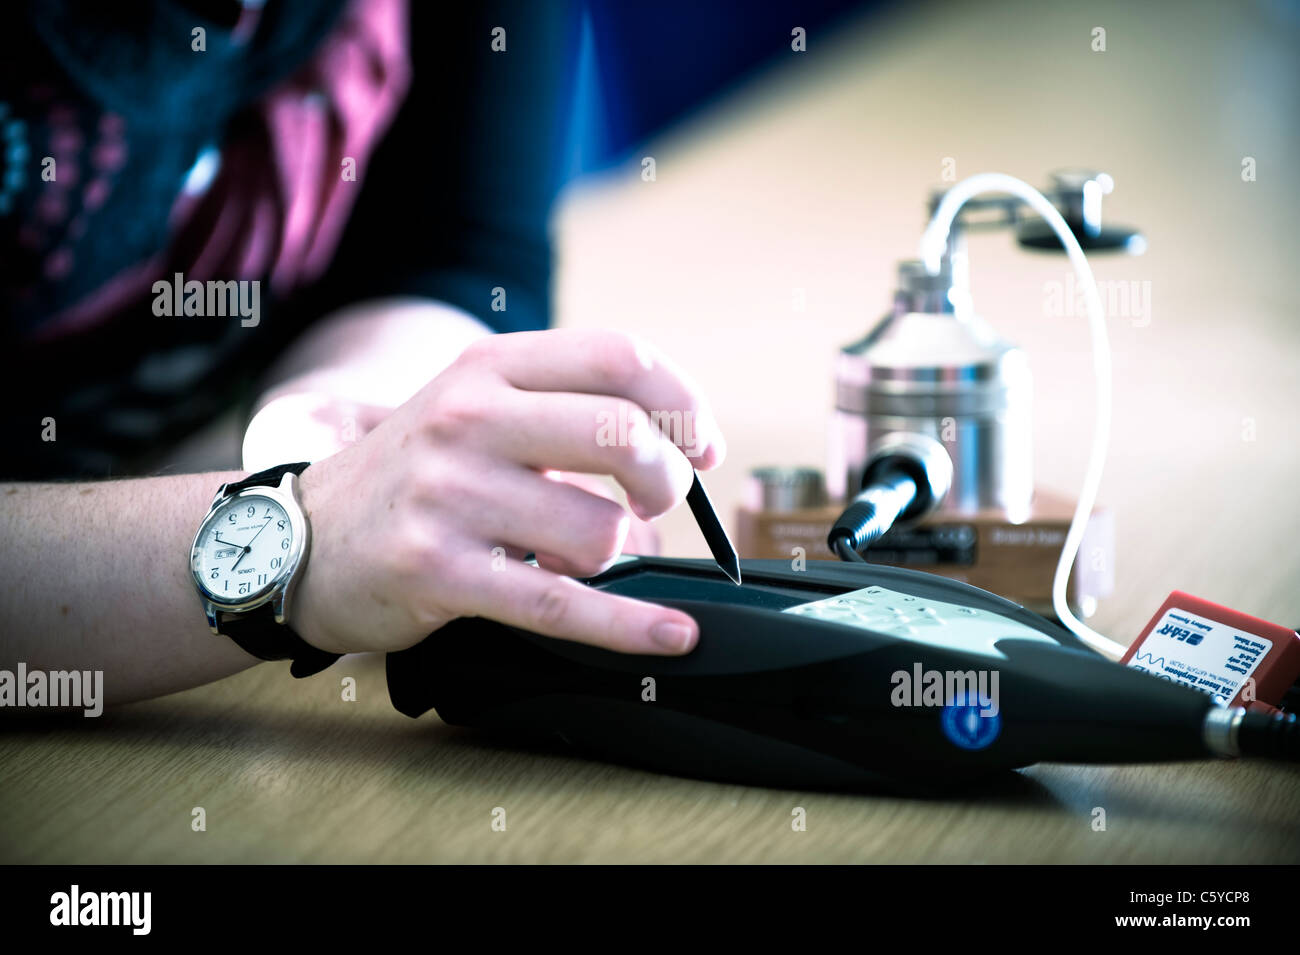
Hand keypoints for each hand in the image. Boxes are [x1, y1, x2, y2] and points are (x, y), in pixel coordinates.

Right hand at [292, 329, 724, 655]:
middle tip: (658, 504)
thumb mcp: (472, 411)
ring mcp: (449, 495)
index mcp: (487, 368)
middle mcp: (467, 419)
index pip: (619, 357)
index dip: (683, 403)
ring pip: (599, 531)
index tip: (703, 447)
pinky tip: (670, 634)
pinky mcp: (438, 571)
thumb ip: (562, 413)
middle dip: (665, 481)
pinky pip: (561, 603)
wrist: (297, 539)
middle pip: (622, 434)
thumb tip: (675, 456)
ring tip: (581, 555)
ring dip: (615, 555)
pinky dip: (629, 626)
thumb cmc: (410, 477)